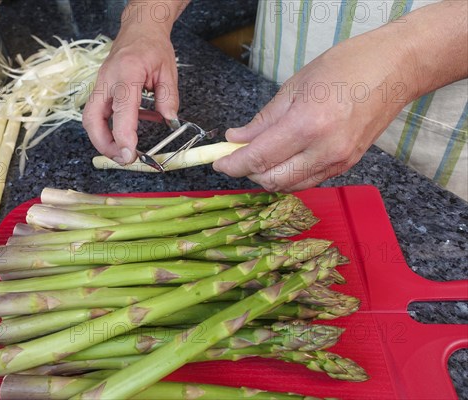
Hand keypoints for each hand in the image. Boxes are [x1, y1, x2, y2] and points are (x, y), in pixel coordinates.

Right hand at [82, 19, 178, 164]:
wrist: (138, 29)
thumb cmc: (152, 47)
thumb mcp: (168, 70)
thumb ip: (169, 97)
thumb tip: (170, 121)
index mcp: (127, 73)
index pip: (121, 109)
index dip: (123, 135)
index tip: (130, 153)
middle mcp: (107, 80)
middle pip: (92, 119)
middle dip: (104, 144)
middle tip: (123, 158)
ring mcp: (100, 85)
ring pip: (90, 120)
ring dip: (102, 140)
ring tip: (121, 152)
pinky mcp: (99, 91)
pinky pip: (96, 115)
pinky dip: (105, 130)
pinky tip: (121, 136)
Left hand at [213, 28, 414, 191]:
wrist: (396, 69)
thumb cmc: (347, 66)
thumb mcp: (296, 86)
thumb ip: (263, 119)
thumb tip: (236, 139)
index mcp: (308, 124)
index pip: (259, 157)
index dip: (233, 164)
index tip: (218, 162)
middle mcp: (325, 150)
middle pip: (272, 180)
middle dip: (247, 172)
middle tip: (235, 158)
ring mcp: (339, 161)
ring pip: (290, 186)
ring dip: (267, 177)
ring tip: (258, 157)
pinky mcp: (347, 166)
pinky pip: (308, 181)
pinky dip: (289, 176)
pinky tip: (282, 160)